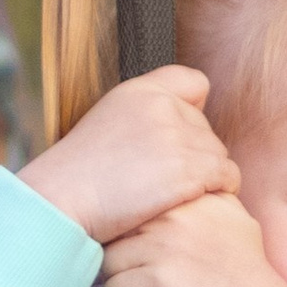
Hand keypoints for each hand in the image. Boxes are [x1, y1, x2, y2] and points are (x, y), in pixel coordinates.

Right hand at [20, 66, 237, 244]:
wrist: (60, 201)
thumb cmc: (78, 175)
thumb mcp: (107, 124)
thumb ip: (144, 117)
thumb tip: (181, 124)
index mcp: (139, 90)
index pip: (195, 83)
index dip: (195, 111)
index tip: (178, 138)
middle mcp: (162, 106)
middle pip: (207, 128)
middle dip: (195, 154)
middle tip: (166, 180)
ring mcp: (177, 137)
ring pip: (219, 154)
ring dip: (207, 176)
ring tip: (178, 195)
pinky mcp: (188, 170)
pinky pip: (227, 176)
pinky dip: (219, 191)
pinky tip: (195, 203)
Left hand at [104, 190, 286, 286]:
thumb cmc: (250, 283)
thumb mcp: (237, 225)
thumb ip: (208, 204)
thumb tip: (173, 194)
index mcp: (198, 199)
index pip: (142, 200)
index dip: (136, 226)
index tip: (143, 248)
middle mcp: (180, 216)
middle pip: (120, 227)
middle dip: (123, 252)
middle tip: (133, 274)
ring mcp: (166, 247)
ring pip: (110, 259)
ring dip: (119, 279)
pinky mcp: (157, 281)